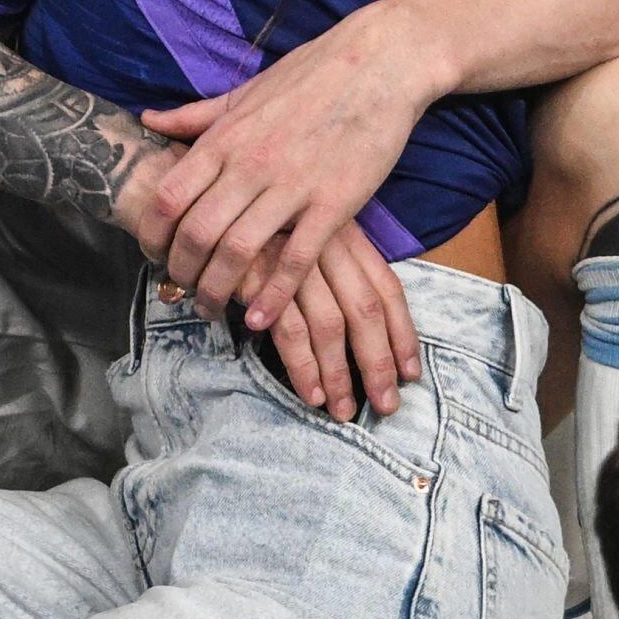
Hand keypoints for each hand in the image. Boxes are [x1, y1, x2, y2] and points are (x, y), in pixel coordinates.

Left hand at [139, 1, 449, 328]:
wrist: (379, 63)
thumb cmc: (310, 76)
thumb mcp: (244, 93)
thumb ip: (195, 116)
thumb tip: (147, 119)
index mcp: (224, 138)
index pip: (168, 197)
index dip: (152, 235)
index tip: (153, 256)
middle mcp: (250, 163)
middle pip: (196, 233)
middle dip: (181, 273)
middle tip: (181, 292)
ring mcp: (292, 184)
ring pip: (238, 251)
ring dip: (218, 290)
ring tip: (214, 310)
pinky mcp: (334, 203)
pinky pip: (296, 259)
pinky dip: (273, 294)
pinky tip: (260, 319)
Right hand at [244, 221, 420, 419]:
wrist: (208, 208)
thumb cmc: (261, 233)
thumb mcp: (308, 242)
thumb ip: (336, 276)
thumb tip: (364, 334)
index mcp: (346, 236)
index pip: (387, 288)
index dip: (402, 333)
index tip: (410, 373)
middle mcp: (327, 245)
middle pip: (366, 310)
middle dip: (378, 363)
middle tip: (386, 405)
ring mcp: (294, 260)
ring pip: (330, 325)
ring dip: (340, 374)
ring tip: (343, 411)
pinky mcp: (260, 277)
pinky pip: (289, 330)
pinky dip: (303, 365)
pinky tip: (311, 393)